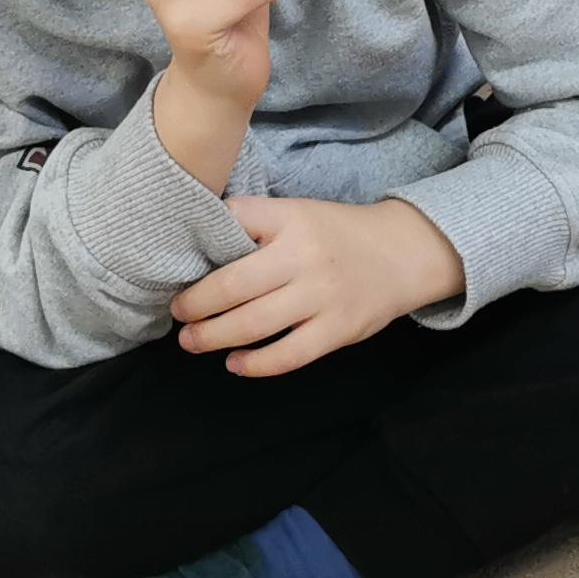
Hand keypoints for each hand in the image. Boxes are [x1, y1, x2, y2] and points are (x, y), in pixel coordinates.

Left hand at [173, 195, 465, 375]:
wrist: (403, 253)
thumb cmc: (336, 235)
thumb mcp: (298, 213)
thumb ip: (256, 224)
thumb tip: (197, 246)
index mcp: (291, 219)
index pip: (234, 223)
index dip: (200, 245)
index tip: (176, 266)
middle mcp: (305, 256)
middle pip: (233, 286)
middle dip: (195, 305)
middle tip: (177, 314)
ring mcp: (322, 296)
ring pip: (254, 324)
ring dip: (214, 336)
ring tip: (192, 340)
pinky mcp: (338, 330)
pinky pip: (288, 355)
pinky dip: (255, 364)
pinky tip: (235, 363)